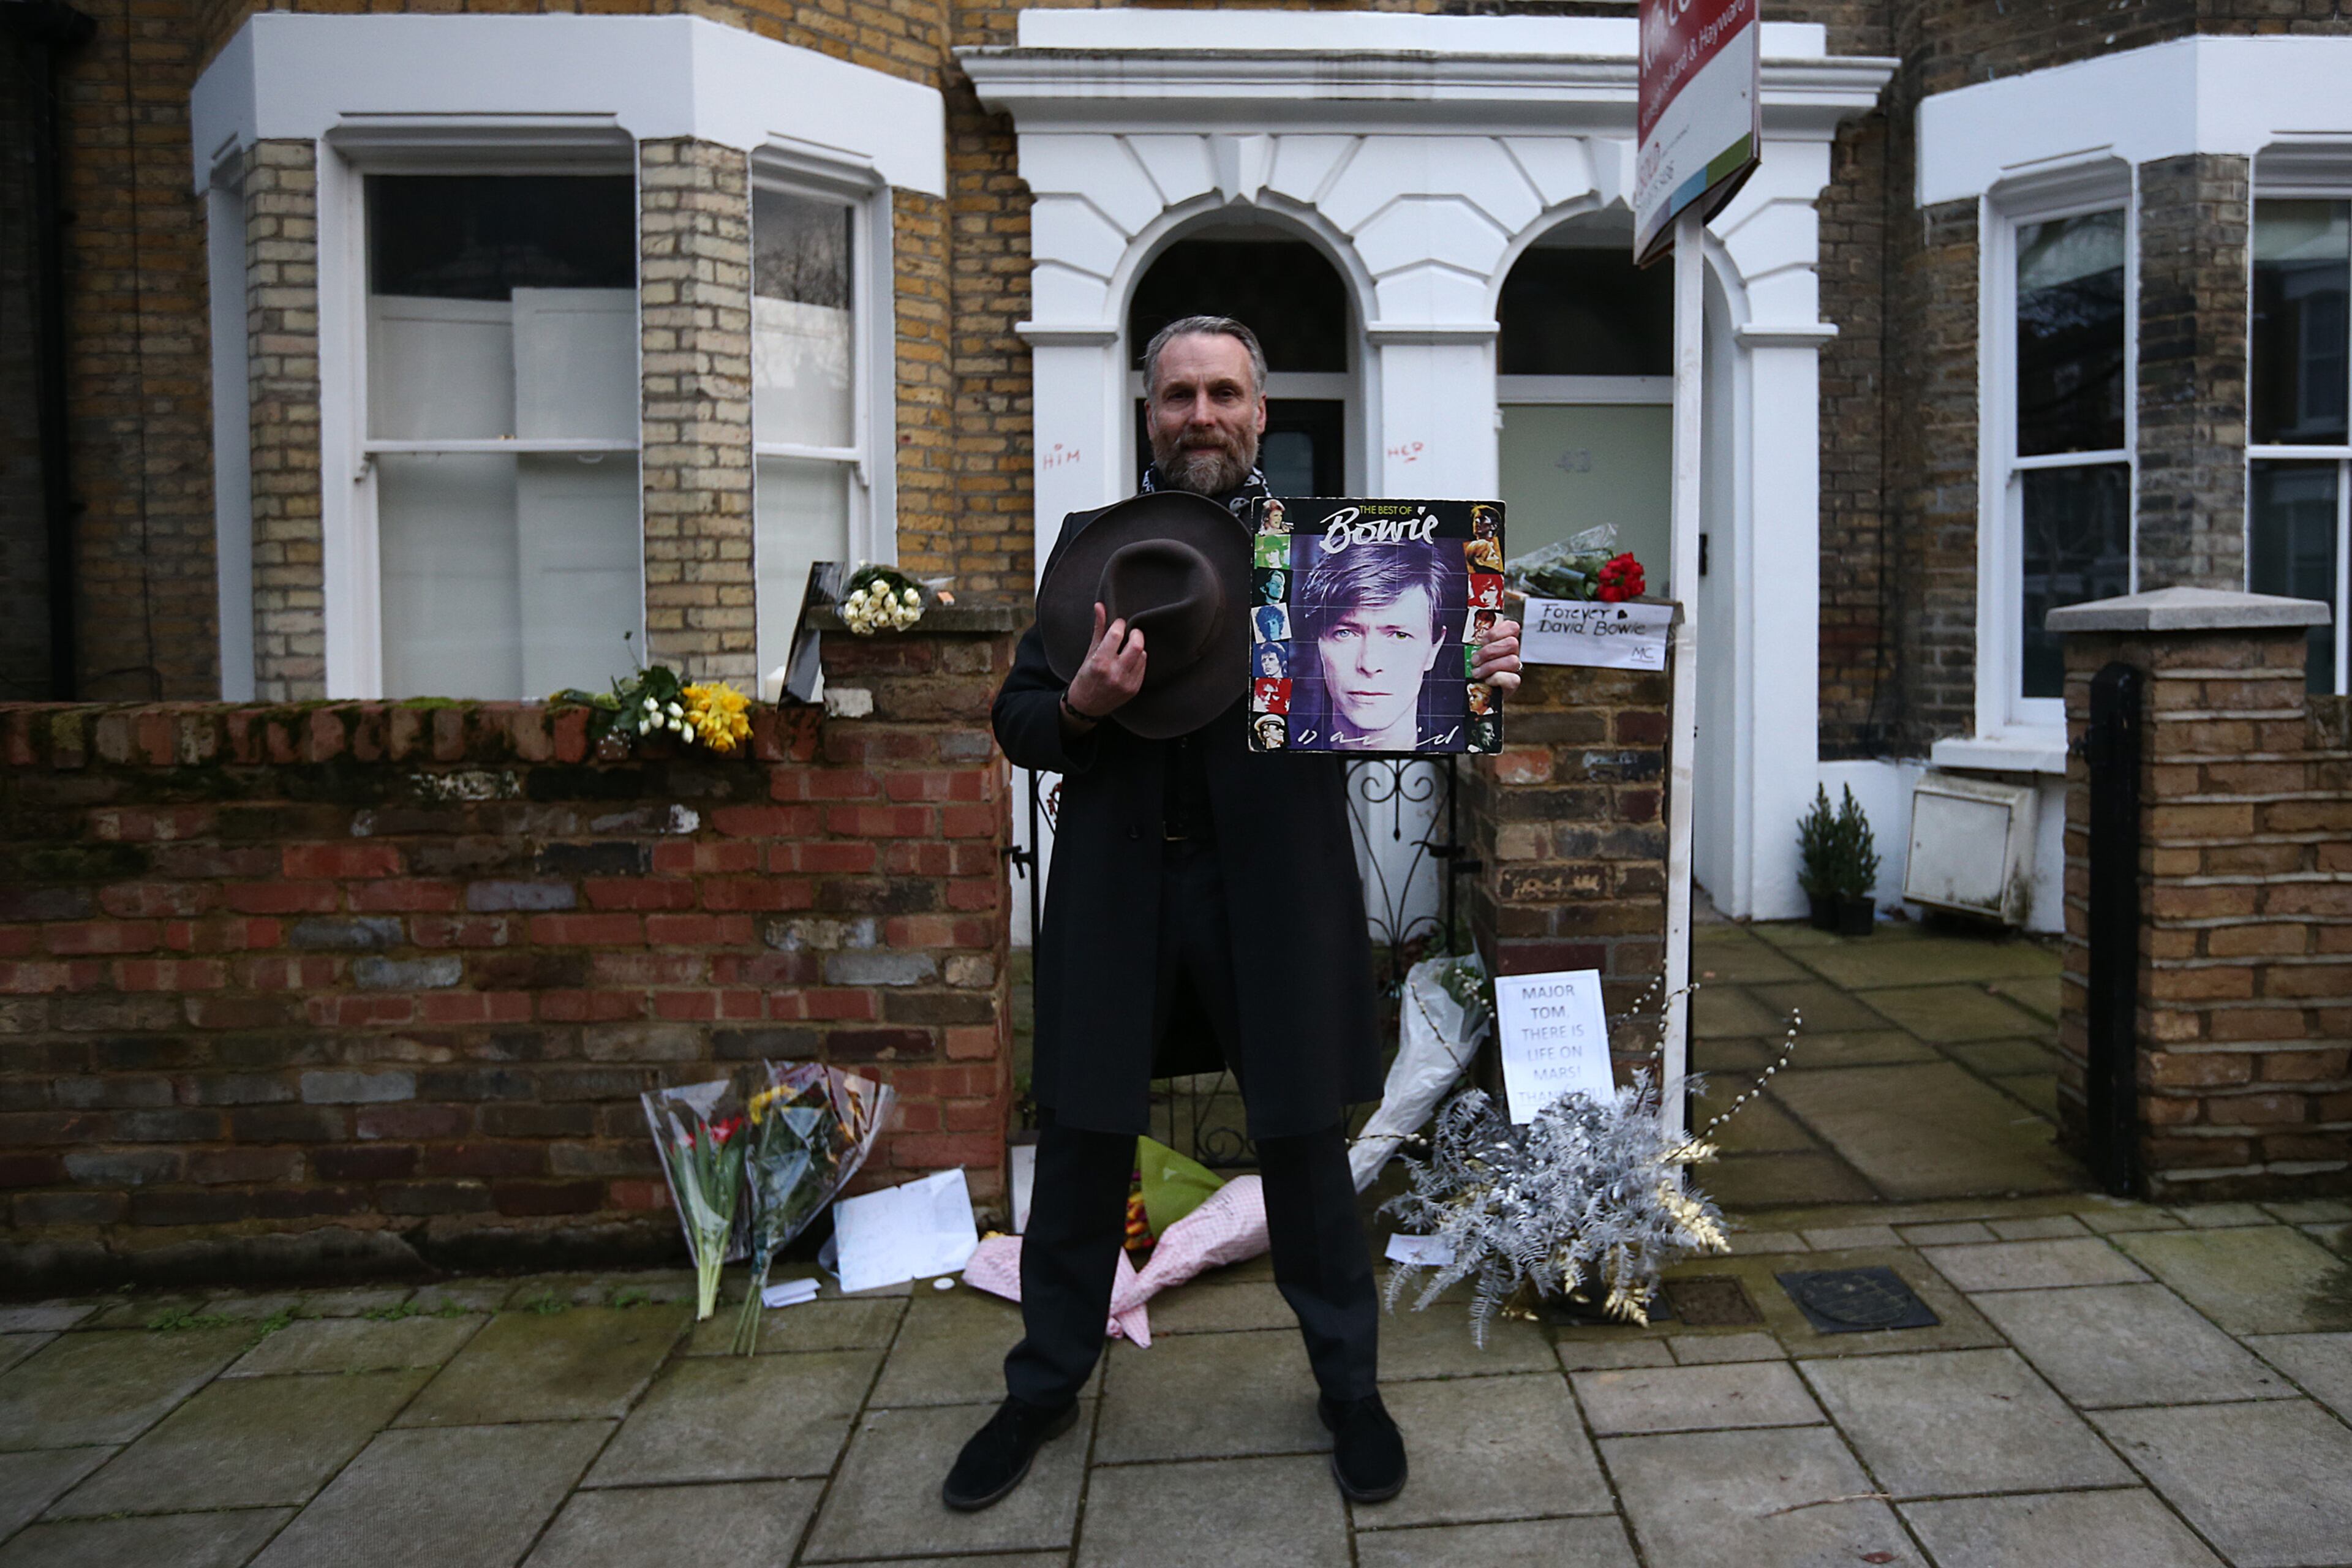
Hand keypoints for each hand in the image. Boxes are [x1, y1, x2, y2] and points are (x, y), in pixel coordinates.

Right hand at [1065, 603, 1146, 720]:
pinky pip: (1143, 667)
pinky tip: (1129, 661)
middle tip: (1131, 632)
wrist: (1086, 706)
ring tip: (1128, 648)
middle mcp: (1114, 673)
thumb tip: (1100, 606)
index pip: (1117, 634)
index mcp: (1100, 662)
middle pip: (1137, 645)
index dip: (1120, 624)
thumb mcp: (1090, 652)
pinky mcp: (1134, 689)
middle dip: (1136, 634)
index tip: (1119, 623)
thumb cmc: (1085, 677)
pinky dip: (1139, 660)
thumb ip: (1098, 628)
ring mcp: (1126, 683)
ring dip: (1138, 648)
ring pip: (1143, 655)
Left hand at [1471, 617, 1522, 693]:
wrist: (1474, 692)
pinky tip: (1487, 681)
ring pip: (1513, 660)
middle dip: (1490, 651)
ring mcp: (1514, 668)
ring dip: (1490, 666)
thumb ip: (1472, 644)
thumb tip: (1454, 635)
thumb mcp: (1470, 653)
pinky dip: (1496, 679)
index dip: (1498, 631)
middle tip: (1475, 660)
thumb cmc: (1472, 670)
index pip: (1512, 627)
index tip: (1483, 640)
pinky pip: (1511, 679)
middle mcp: (1511, 653)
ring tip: (1476, 673)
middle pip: (1512, 643)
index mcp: (1502, 642)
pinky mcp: (1513, 683)